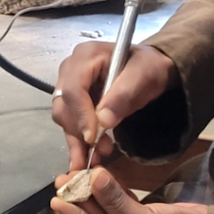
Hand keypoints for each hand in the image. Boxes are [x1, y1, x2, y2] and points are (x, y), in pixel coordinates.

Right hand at [51, 42, 178, 171]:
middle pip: (63, 105)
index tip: (92, 137)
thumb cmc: (147, 67)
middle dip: (79, 130)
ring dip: (78, 139)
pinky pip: (70, 123)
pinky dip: (78, 141)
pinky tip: (87, 157)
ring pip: (64, 117)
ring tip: (98, 156)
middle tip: (100, 150)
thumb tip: (103, 121)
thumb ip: (123, 96)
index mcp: (85, 56)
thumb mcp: (142, 77)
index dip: (81, 115)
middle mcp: (71, 69)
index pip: (73, 88)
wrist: (150, 69)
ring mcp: (69, 85)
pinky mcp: (74, 102)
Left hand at [51, 168, 206, 213]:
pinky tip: (100, 176)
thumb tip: (93, 178)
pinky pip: (121, 206)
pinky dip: (112, 192)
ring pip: (107, 212)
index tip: (56, 197)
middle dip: (82, 200)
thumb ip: (116, 201)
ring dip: (95, 193)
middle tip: (64, 178)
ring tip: (76, 173)